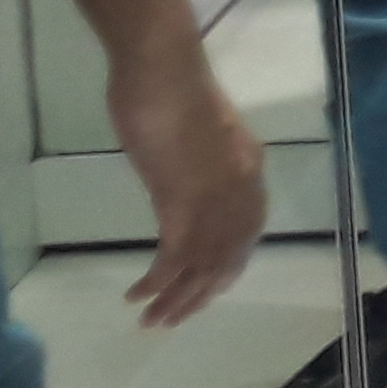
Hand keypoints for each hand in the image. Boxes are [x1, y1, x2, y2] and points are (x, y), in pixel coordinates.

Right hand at [107, 34, 262, 326]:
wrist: (161, 66)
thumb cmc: (171, 88)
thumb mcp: (199, 133)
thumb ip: (201, 163)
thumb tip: (188, 184)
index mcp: (248, 167)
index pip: (248, 230)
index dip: (228, 264)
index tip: (207, 288)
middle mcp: (241, 186)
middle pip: (229, 255)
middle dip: (202, 293)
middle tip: (175, 318)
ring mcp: (213, 194)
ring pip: (203, 264)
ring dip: (177, 299)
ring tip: (151, 321)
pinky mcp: (180, 197)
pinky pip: (175, 255)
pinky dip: (158, 281)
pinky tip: (137, 295)